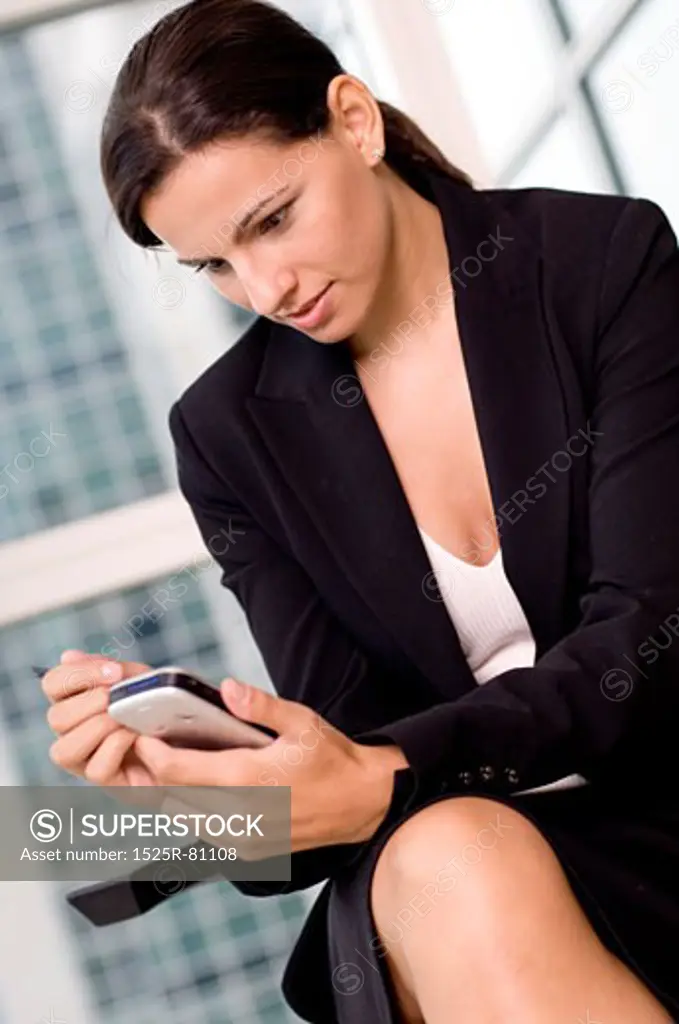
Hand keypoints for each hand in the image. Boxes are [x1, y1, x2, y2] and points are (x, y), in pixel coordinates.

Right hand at [42, 649, 164, 807]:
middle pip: (56, 718)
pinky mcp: (107, 780)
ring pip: (64, 751)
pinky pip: (96, 770)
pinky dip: (116, 748)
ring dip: (97, 729)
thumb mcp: (137, 679)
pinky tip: (136, 736)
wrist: (189, 735)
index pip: (53, 684)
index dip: (77, 675)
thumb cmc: (157, 705)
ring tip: (124, 718)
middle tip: (117, 697)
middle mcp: (73, 732)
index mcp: (75, 701)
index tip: (113, 672)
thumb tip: (69, 656)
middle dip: (90, 703)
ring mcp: (87, 760)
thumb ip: (108, 668)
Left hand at [133, 676, 408, 856]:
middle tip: (149, 747)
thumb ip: (260, 706)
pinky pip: (204, 833)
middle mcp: (241, 815)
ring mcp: (243, 838)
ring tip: (170, 766)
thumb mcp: (302, 722)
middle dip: (155, 773)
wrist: (364, 803)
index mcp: (249, 779)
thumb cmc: (334, 761)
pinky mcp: (249, 851)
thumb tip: (228, 688)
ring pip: (184, 819)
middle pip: (173, 798)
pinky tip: (198, 790)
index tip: (142, 737)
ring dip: (171, 794)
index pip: (179, 772)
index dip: (153, 756)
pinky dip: (192, 812)